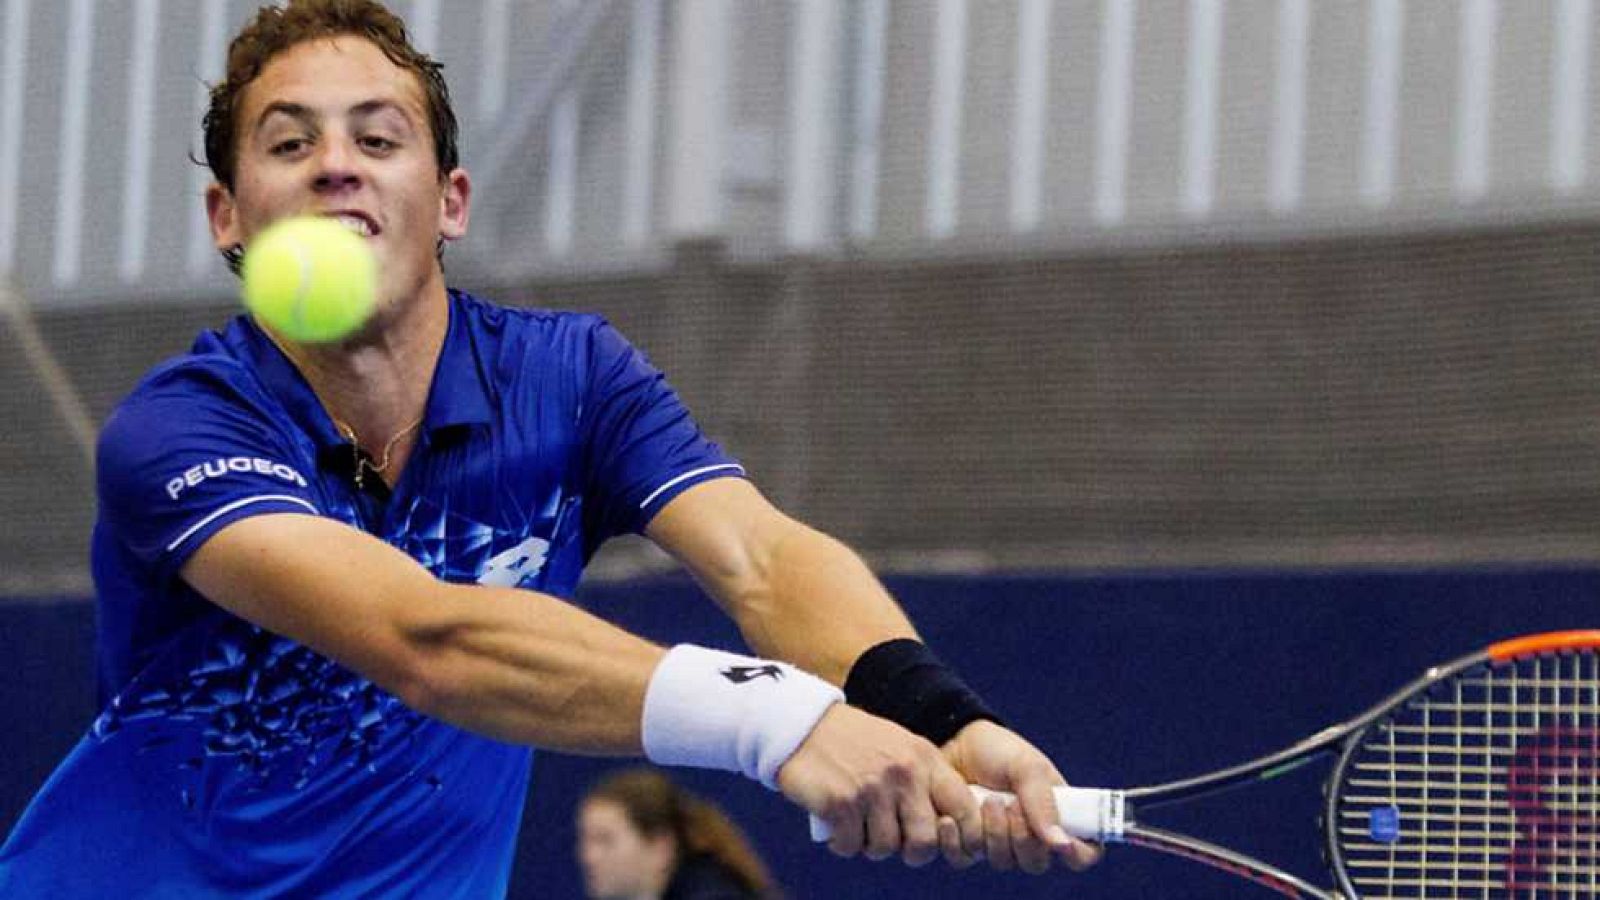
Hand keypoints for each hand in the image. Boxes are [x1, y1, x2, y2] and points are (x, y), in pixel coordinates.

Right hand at [777, 704, 984, 866]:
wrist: (803, 723)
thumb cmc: (854, 742)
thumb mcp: (900, 746)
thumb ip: (924, 780)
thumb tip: (945, 828)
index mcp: (924, 759)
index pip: (963, 807)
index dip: (962, 835)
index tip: (943, 839)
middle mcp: (903, 773)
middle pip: (925, 842)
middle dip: (908, 850)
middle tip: (891, 839)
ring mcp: (872, 788)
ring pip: (886, 848)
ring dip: (869, 844)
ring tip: (858, 826)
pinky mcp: (841, 801)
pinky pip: (851, 845)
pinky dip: (843, 843)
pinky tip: (837, 826)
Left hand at [941, 719, 1102, 873]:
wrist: (953, 743)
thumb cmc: (997, 751)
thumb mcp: (1027, 766)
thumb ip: (1043, 801)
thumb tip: (1060, 843)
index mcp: (1056, 816)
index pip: (1081, 851)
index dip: (1078, 853)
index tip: (1064, 843)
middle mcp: (1029, 835)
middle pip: (1037, 863)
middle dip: (1023, 838)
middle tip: (1011, 804)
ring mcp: (997, 842)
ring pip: (1003, 862)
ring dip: (994, 833)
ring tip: (987, 800)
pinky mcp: (966, 843)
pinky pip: (966, 857)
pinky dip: (960, 839)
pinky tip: (953, 817)